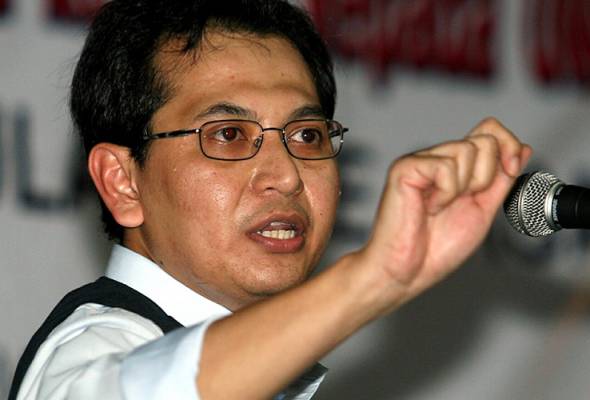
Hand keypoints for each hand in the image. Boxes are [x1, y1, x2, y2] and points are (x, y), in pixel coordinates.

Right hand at [351, 118, 532, 315]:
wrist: (406, 271)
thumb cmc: (436, 248)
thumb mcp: (483, 210)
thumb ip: (501, 179)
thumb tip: (522, 149)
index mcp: (456, 166)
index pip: (489, 130)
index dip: (508, 145)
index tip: (511, 171)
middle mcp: (437, 158)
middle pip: (485, 138)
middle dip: (486, 177)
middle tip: (461, 202)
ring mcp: (419, 161)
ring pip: (467, 149)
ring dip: (464, 188)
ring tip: (440, 207)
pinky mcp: (404, 168)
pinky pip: (445, 167)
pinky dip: (445, 194)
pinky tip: (428, 207)